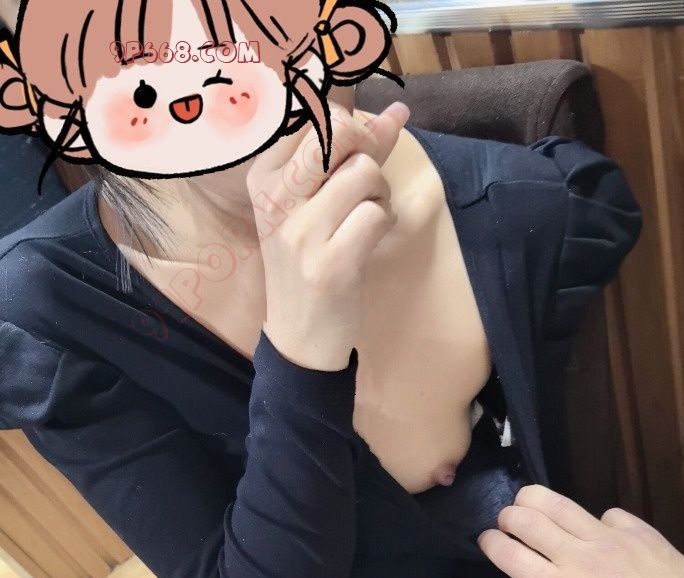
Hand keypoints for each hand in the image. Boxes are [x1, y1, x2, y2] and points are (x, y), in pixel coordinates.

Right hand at [246, 100, 409, 370]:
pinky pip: (376, 214)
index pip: (313, 114)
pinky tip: (372, 238)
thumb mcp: (316, 204)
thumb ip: (350, 156)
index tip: (360, 144)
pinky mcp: (330, 263)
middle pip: (338, 129)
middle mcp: (275, 199)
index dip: (351, 121)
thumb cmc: (311, 262)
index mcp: (264, 177)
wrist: (299, 336)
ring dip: (381, 192)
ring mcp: (300, 233)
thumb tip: (395, 112)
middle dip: (368, 147)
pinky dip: (386, 222)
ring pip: (364, 171)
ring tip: (369, 215)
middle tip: (365, 182)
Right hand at [478, 484, 683, 577]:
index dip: (490, 543)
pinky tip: (599, 536)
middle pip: (528, 519)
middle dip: (508, 516)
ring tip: (529, 504)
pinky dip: (593, 521)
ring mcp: (611, 538)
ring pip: (560, 504)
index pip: (511, 555)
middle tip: (506, 523)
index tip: (486, 542)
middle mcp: (580, 557)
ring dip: (535, 500)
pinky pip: (605, 514)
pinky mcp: (639, 530)